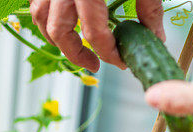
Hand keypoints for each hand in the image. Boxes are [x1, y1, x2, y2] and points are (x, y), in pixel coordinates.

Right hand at [29, 0, 164, 71]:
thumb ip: (149, 6)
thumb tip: (154, 37)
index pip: (94, 32)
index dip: (108, 53)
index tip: (120, 62)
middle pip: (59, 31)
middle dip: (76, 53)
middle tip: (94, 65)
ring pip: (40, 18)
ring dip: (56, 37)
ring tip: (76, 46)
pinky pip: (37, 2)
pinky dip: (47, 16)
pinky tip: (64, 21)